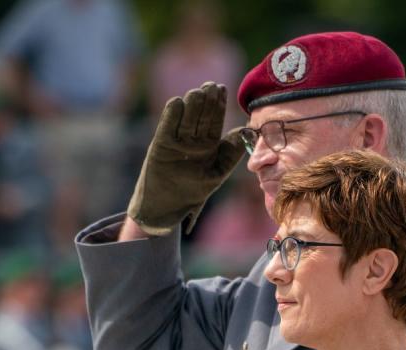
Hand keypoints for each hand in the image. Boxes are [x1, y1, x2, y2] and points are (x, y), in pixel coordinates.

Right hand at [127, 82, 245, 234]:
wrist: (168, 206)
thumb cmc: (194, 191)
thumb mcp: (217, 172)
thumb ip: (231, 152)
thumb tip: (245, 130)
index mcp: (209, 144)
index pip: (215, 120)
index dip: (218, 105)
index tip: (222, 89)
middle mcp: (193, 139)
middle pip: (201, 116)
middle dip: (207, 101)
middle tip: (211, 86)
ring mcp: (176, 142)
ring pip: (186, 120)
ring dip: (191, 106)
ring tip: (197, 92)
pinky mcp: (160, 146)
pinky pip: (167, 128)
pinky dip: (171, 117)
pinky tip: (176, 103)